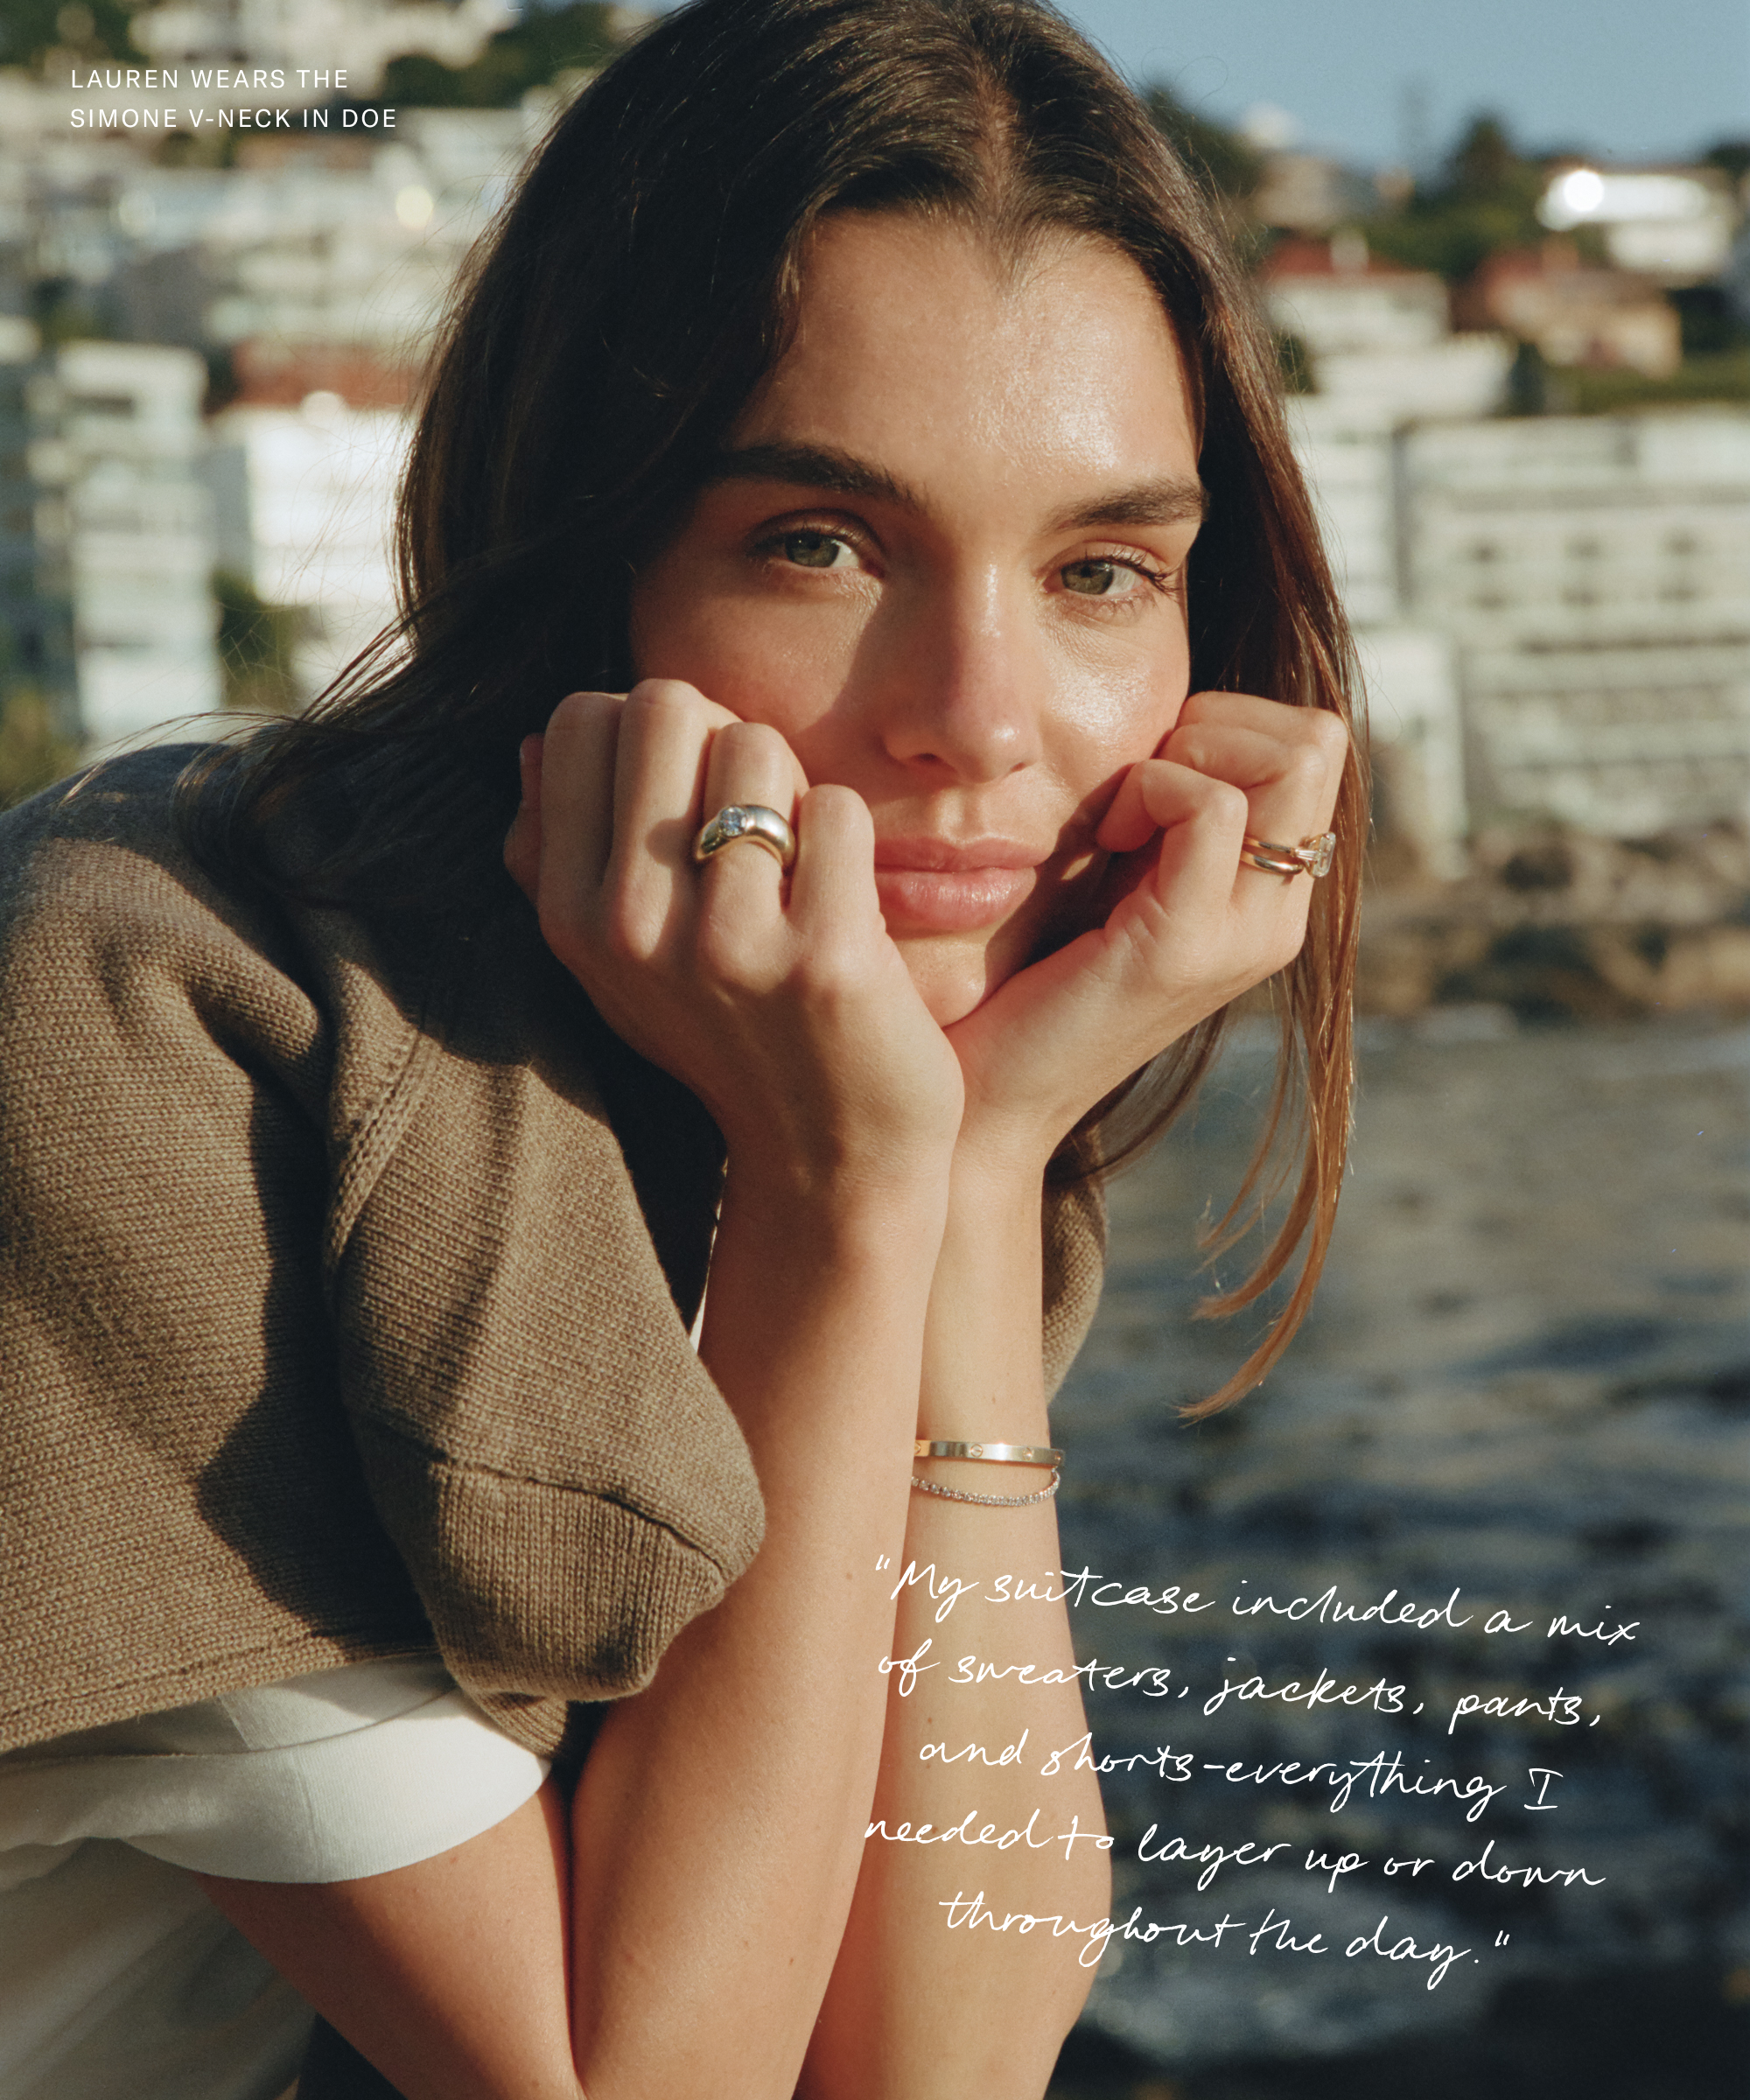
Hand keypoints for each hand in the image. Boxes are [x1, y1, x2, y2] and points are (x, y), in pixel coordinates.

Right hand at [505, 683, 963, 1200]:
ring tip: (799, 877)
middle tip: (756, 824)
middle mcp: (630, 929)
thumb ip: (558, 852)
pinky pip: (835, 809)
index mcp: (569, 917)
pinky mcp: (823, 959)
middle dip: (724, 741)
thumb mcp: (615, 962)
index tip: (688, 800)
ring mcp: (725, 945)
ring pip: (758, 747)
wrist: (829, 1160)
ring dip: (793, 793)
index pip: (584, 718)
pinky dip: (851, 843)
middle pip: (668, 705)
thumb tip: (539, 741)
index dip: (655, 735)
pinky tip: (846, 913)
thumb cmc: (730, 1036)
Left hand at [945, 691, 1348, 1176]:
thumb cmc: (1029, 981)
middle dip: (1217, 725)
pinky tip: (1104, 841)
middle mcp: (1277, 920)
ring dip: (1186, 757)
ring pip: (1289, 761)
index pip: (1316, 747)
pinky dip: (1150, 790)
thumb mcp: (1117, 880)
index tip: (1148, 779)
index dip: (1228, 725)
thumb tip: (1175, 725)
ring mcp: (1243, 937)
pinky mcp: (1185, 947)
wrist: (986, 1100)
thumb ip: (1164, 819)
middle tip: (1139, 785)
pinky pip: (1211, 809)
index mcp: (1268, 899)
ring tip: (1123, 819)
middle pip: (1319, 741)